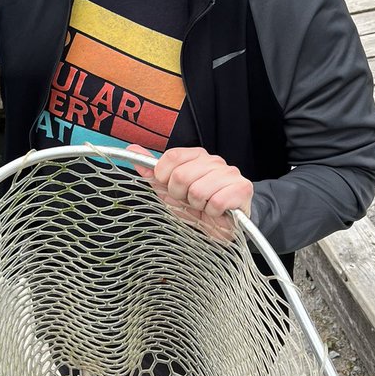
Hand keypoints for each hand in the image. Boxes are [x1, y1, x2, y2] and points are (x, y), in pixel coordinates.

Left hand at [127, 145, 252, 241]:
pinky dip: (212, 213)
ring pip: (198, 190)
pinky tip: (216, 212)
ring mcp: (230, 173)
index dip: (165, 178)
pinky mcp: (242, 189)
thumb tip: (132, 149)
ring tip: (203, 206)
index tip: (171, 189)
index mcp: (196, 156)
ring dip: (197, 205)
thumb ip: (151, 172)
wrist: (222, 226)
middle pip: (181, 175)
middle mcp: (214, 160)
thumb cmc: (195, 207)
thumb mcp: (168, 191)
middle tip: (190, 201)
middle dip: (181, 196)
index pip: (171, 158)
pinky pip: (216, 202)